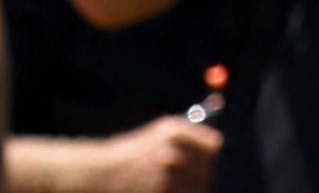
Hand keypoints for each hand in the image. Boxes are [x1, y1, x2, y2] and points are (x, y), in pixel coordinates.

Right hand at [38, 121, 224, 189]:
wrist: (101, 176)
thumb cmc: (130, 154)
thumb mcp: (157, 135)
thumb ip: (187, 136)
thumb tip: (217, 143)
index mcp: (173, 131)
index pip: (212, 144)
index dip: (206, 152)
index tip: (201, 158)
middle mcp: (173, 153)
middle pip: (207, 169)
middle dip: (198, 174)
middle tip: (180, 177)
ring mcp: (169, 179)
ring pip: (200, 189)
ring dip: (190, 189)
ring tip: (166, 185)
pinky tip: (162, 191)